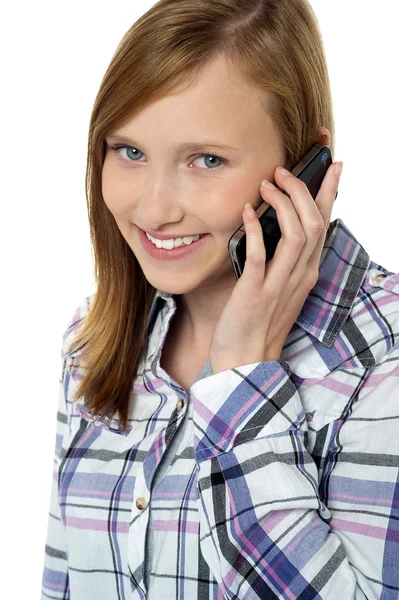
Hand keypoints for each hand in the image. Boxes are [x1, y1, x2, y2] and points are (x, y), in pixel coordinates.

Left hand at [209, 162, 342, 373]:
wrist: (246, 359)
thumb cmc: (258, 321)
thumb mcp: (280, 286)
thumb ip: (283, 258)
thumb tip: (273, 225)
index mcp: (307, 271)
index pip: (324, 224)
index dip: (329, 192)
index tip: (331, 165)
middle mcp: (299, 276)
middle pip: (315, 224)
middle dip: (303, 190)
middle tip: (284, 171)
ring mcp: (279, 285)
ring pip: (297, 235)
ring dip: (282, 205)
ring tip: (267, 185)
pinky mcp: (255, 293)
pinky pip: (260, 255)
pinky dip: (255, 230)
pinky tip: (246, 212)